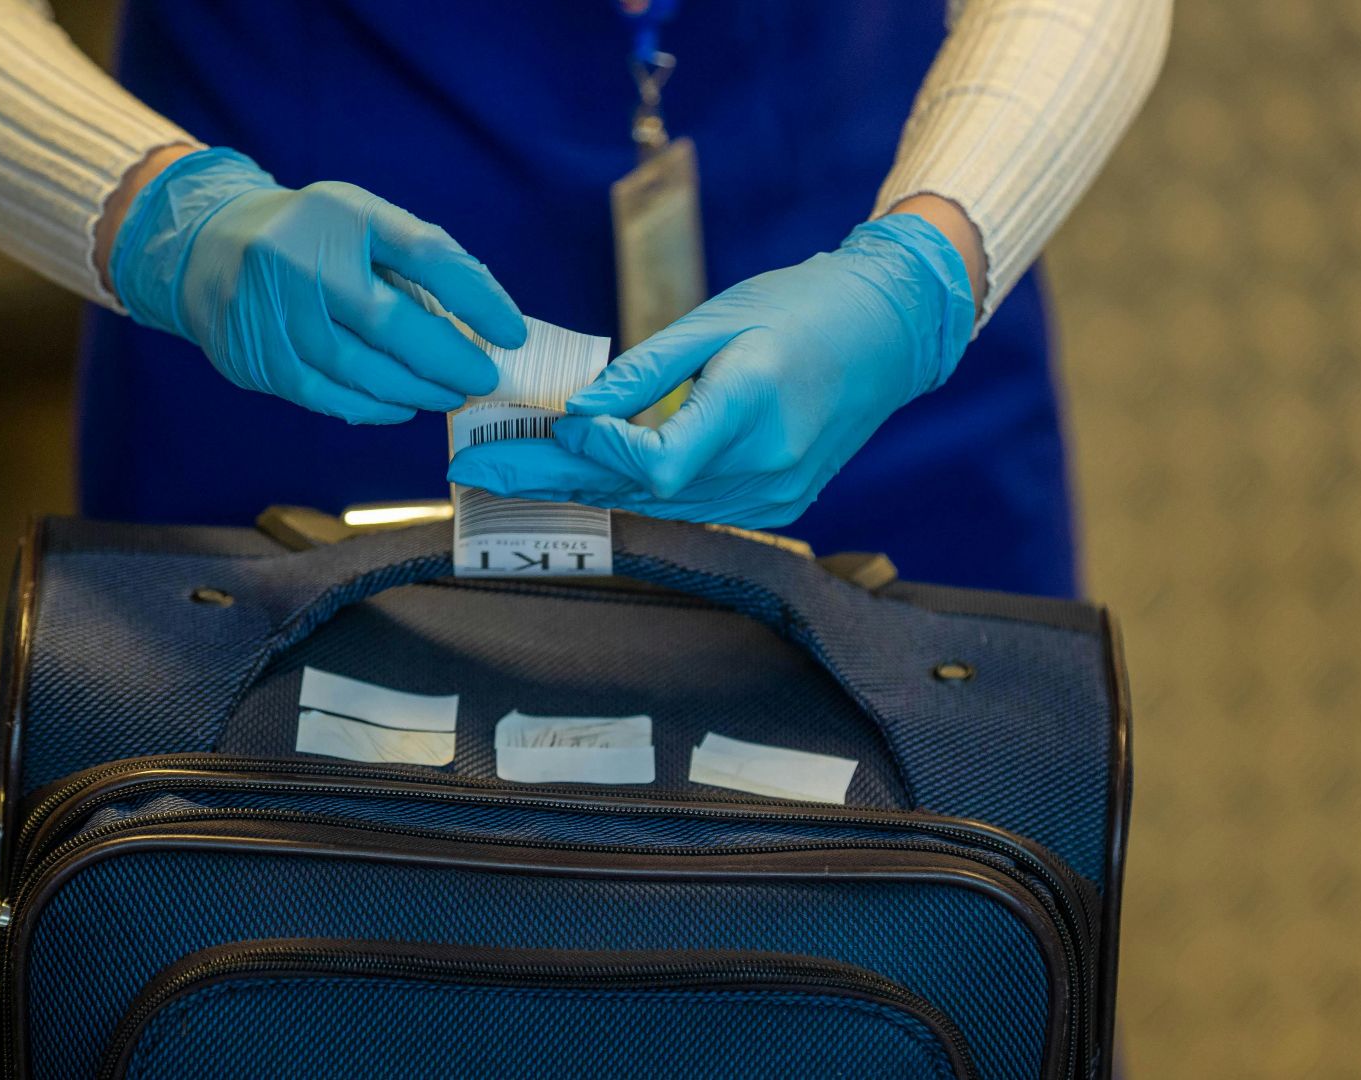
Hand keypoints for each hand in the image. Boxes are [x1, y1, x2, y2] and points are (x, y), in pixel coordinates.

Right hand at [108, 147, 524, 422]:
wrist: (205, 247)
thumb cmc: (312, 239)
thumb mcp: (363, 222)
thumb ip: (420, 261)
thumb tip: (491, 320)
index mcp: (341, 214)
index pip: (423, 252)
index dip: (476, 296)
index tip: (513, 333)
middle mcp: (300, 259)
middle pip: (390, 322)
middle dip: (448, 360)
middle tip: (483, 378)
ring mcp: (271, 312)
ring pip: (359, 369)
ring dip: (416, 390)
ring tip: (449, 394)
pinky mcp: (256, 357)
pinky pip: (326, 395)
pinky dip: (373, 407)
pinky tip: (402, 405)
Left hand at [447, 213, 975, 526]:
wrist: (887, 334)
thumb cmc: (801, 307)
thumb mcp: (717, 321)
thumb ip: (645, 373)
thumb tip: (575, 412)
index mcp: (752, 408)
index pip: (655, 464)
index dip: (594, 453)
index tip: (546, 426)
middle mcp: (764, 467)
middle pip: (639, 492)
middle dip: (551, 477)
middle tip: (474, 468)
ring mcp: (773, 495)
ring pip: (657, 506)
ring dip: (585, 487)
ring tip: (511, 472)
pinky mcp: (775, 503)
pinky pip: (688, 506)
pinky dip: (634, 489)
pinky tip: (583, 475)